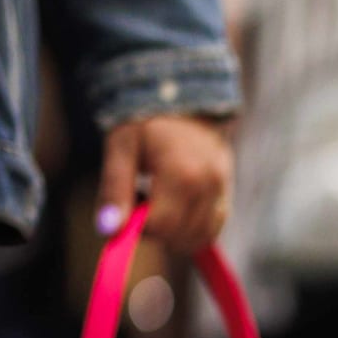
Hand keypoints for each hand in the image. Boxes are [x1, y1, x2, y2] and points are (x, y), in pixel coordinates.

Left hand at [96, 115, 233, 254]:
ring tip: (160, 205)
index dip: (138, 226)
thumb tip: (110, 230)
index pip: (160, 225)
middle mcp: (208, 186)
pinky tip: (177, 212)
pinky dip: (192, 231)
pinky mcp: (228, 194)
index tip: (129, 206)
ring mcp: (222, 191)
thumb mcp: (121, 148)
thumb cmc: (146, 122)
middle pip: (181, 237)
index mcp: (181, 174)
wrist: (185, 99)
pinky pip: (212, 230)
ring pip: (199, 238)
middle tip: (142, 204)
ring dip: (174, 235)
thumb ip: (115, 190)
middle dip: (156, 232)